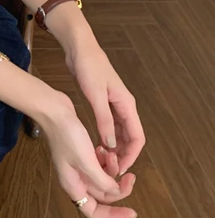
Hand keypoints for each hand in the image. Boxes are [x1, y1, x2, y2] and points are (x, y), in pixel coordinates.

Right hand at [41, 94, 137, 217]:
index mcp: (73, 185)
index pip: (93, 211)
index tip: (132, 211)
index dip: (113, 215)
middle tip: (130, 175)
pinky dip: (105, 160)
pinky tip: (104, 148)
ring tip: (111, 153)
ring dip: (111, 169)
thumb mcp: (87, 161)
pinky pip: (98, 164)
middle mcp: (76, 179)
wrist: (54, 111)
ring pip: (102, 178)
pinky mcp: (81, 154)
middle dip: (117, 186)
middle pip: (101, 194)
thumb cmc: (68, 136)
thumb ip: (102, 181)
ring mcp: (78, 166)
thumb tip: (115, 191)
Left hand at [66, 39, 145, 176]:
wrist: (80, 48)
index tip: (121, 169)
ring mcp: (113, 103)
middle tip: (110, 168)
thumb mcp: (95, 95)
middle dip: (123, 154)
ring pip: (120, 131)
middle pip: (130, 136)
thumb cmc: (89, 68)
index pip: (137, 137)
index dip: (131, 155)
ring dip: (115, 145)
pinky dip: (107, 135)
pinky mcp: (103, 101)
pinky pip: (110, 123)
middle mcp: (124, 106)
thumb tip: (111, 144)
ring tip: (103, 159)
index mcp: (127, 105)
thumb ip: (104, 119)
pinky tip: (97, 143)